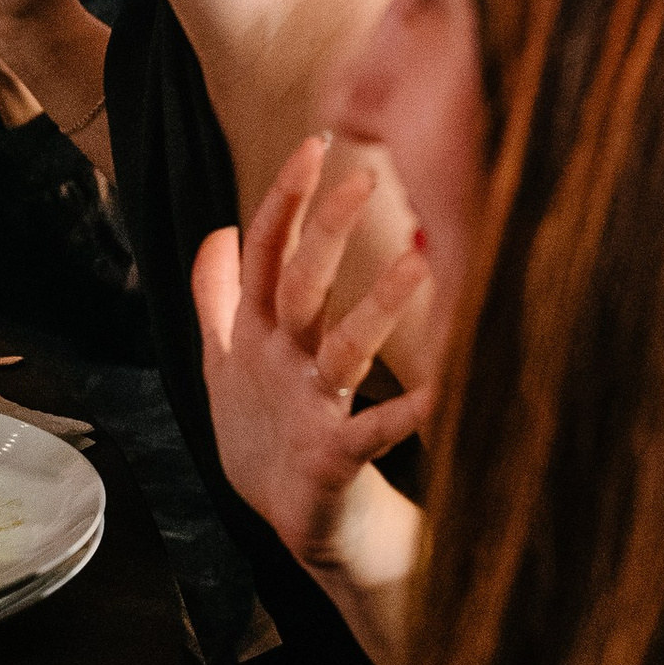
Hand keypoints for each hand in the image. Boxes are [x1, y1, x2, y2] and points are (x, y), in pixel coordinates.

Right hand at [193, 136, 434, 572]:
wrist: (291, 519)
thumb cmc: (265, 432)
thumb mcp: (227, 360)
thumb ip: (218, 296)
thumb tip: (216, 231)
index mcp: (257, 336)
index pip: (265, 254)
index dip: (284, 200)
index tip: (312, 145)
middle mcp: (278, 364)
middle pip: (299, 285)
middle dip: (326, 230)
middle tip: (363, 177)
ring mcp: (305, 409)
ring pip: (341, 348)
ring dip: (378, 307)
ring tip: (419, 265)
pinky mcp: (331, 458)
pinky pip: (374, 432)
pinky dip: (409, 413)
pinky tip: (447, 389)